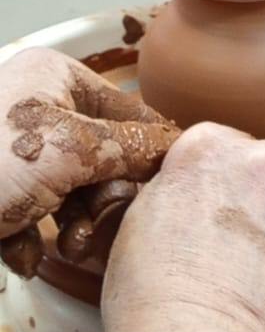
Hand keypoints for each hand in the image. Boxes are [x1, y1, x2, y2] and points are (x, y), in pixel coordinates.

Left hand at [0, 48, 177, 275]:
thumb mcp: (72, 150)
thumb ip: (132, 147)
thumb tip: (181, 147)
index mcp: (55, 76)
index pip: (128, 110)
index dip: (150, 149)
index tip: (170, 185)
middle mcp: (34, 107)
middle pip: (99, 155)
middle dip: (102, 198)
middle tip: (100, 225)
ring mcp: (9, 151)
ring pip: (66, 190)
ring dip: (72, 225)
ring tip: (66, 248)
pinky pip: (30, 215)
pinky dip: (30, 239)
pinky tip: (23, 255)